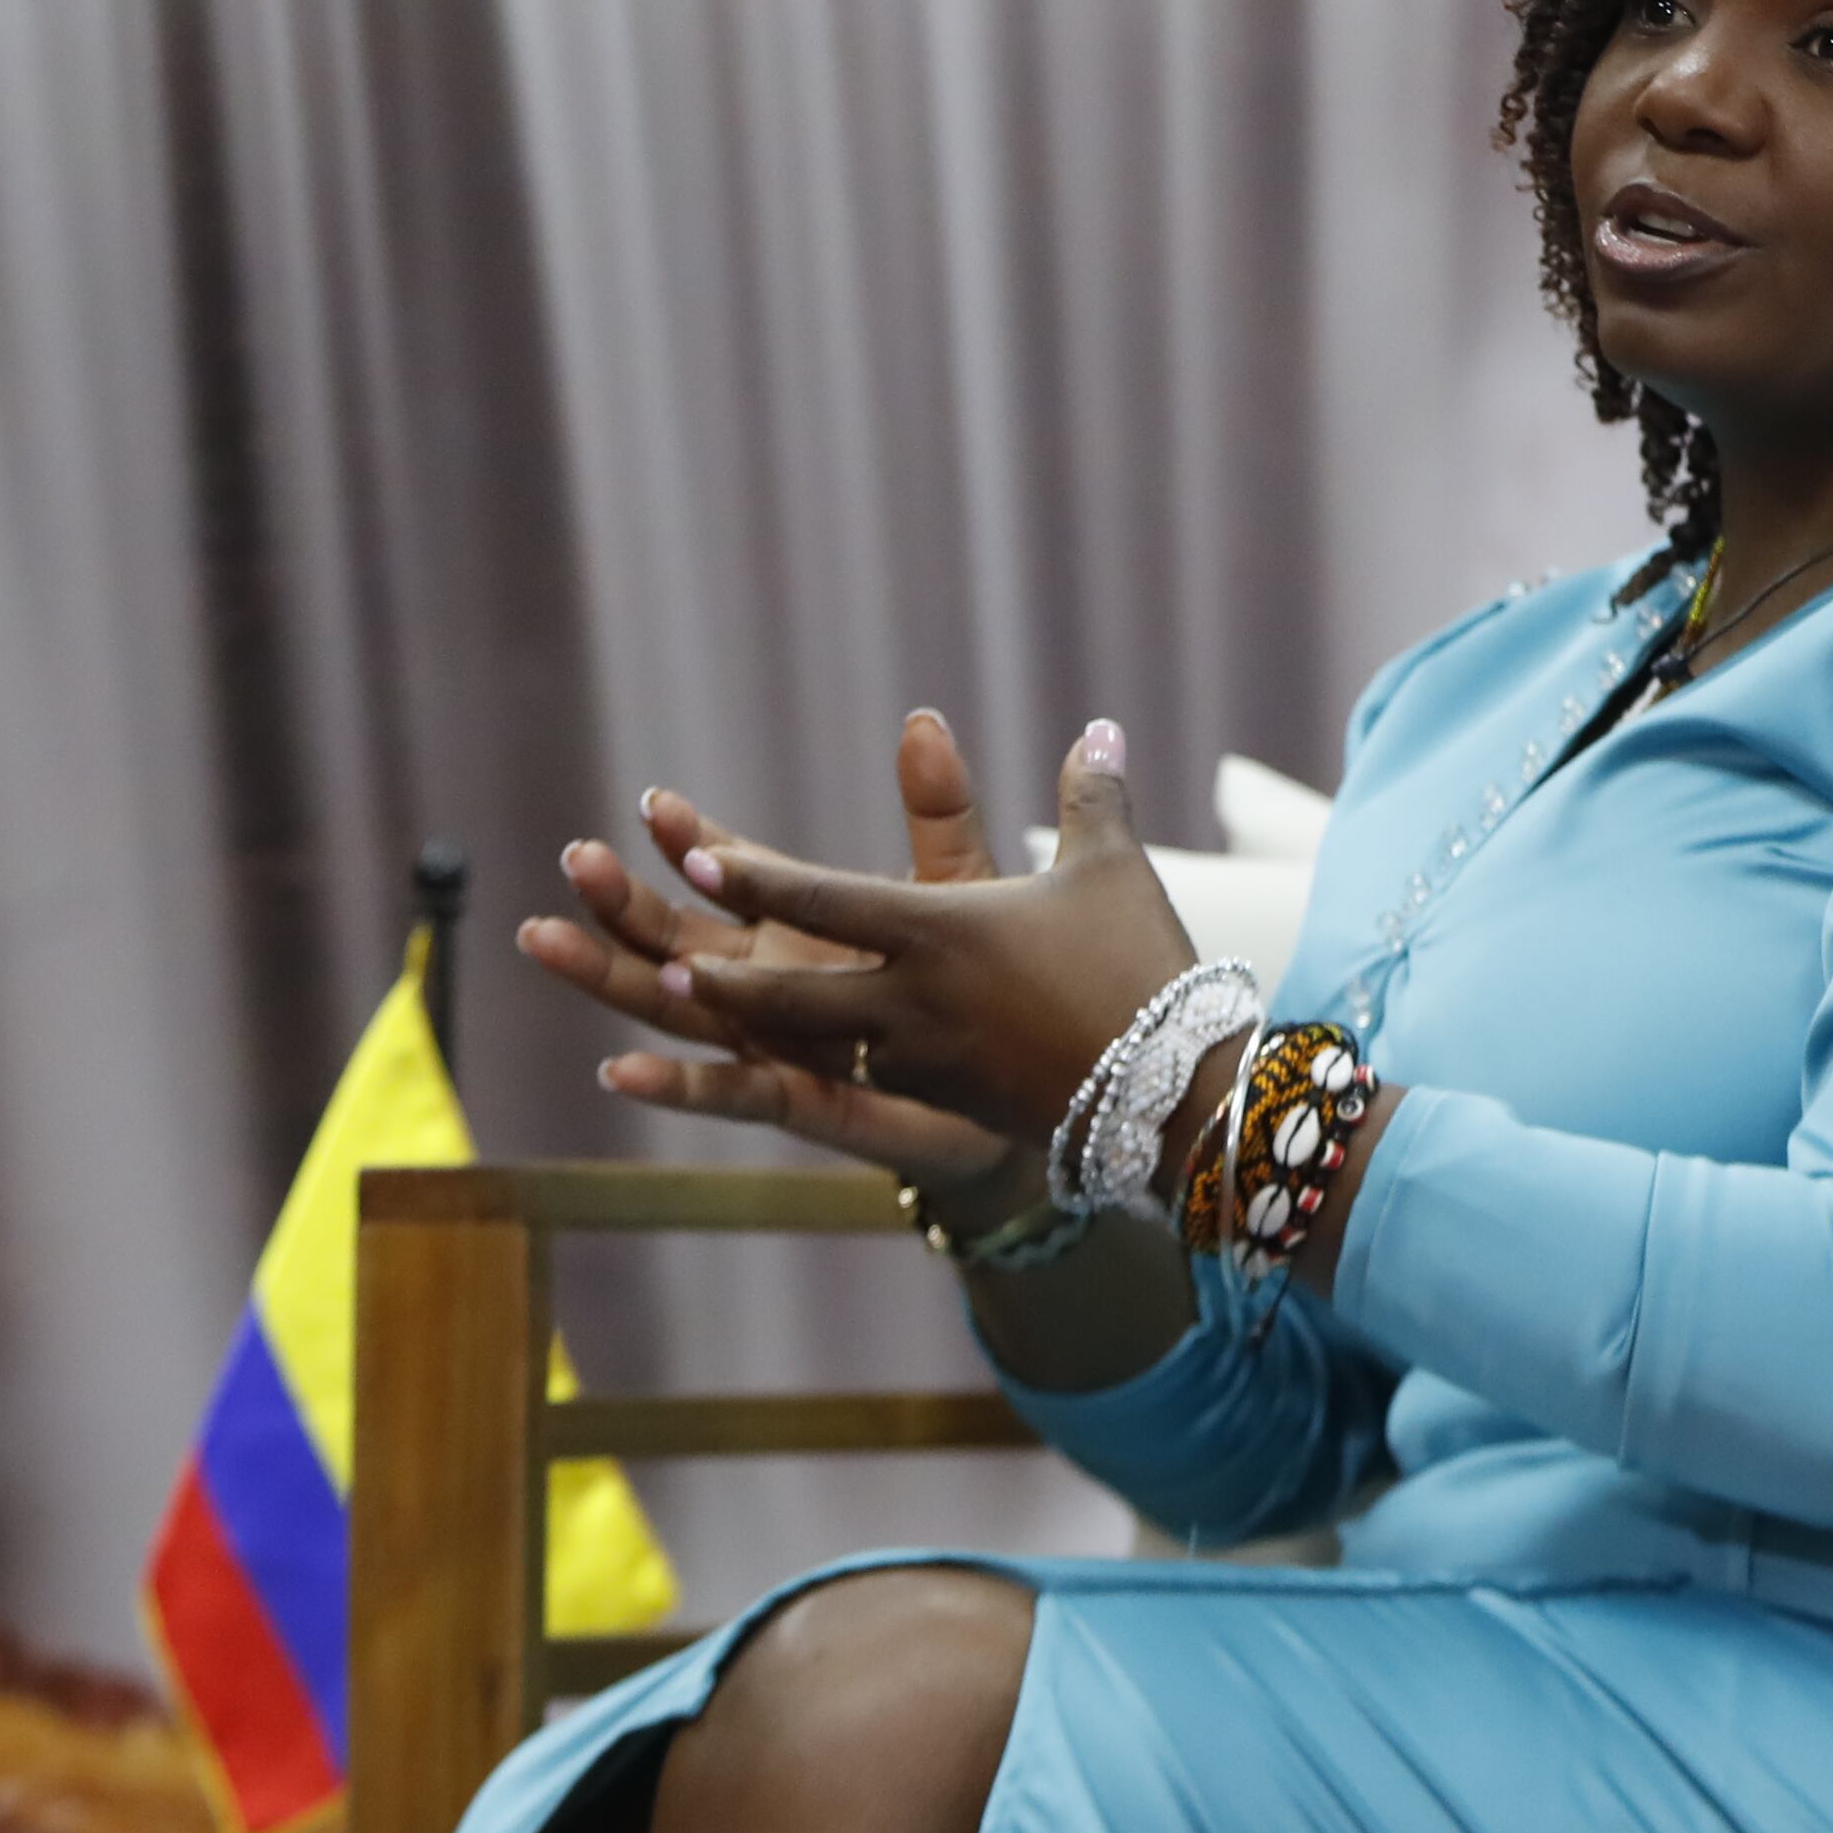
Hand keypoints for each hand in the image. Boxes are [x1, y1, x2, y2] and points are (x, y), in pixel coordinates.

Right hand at [517, 711, 1013, 1188]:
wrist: (1016, 1089)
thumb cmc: (972, 987)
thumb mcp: (955, 895)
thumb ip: (937, 816)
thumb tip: (924, 720)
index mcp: (794, 920)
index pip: (723, 871)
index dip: (689, 840)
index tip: (656, 803)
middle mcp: (763, 978)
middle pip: (671, 936)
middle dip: (621, 900)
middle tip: (578, 858)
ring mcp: (770, 1041)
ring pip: (672, 1008)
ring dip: (610, 976)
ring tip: (545, 938)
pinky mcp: (796, 1101)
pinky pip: (728, 1095)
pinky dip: (674, 1087)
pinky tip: (619, 1072)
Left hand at [654, 719, 1203, 1141]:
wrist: (1174, 1096)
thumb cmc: (1137, 969)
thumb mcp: (1110, 871)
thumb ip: (1089, 796)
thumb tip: (1100, 728)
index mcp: (939, 934)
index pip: (825, 900)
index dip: (757, 879)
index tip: (696, 860)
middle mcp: (912, 1002)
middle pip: (788, 993)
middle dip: (719, 980)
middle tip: (658, 965)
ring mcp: (921, 1063)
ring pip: (810, 1044)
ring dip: (745, 1029)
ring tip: (691, 1011)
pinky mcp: (944, 1104)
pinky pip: (854, 1084)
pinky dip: (808, 1068)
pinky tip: (786, 1060)